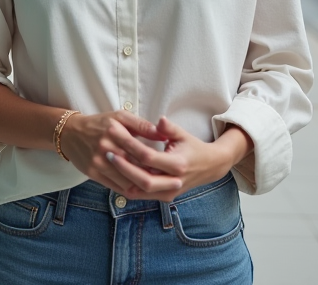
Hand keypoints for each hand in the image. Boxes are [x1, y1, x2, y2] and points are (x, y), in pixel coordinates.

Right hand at [56, 110, 181, 199]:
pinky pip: (115, 186)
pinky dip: (131, 190)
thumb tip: (162, 133)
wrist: (70, 133)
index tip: (175, 169)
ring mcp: (98, 162)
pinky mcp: (93, 173)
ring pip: (126, 181)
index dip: (158, 162)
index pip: (140, 150)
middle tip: (173, 185)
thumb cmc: (99, 123)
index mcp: (114, 132)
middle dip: (155, 178)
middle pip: (135, 169)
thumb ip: (142, 125)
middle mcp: (105, 148)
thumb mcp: (120, 117)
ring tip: (162, 190)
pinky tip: (142, 190)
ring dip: (144, 187)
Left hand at [104, 116, 251, 202]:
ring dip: (122, 180)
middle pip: (143, 180)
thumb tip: (159, 120)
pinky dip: (127, 187)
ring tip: (108, 166)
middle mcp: (174, 182)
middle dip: (124, 168)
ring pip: (140, 192)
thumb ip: (169, 128)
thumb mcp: (182, 134)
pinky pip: (142, 195)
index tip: (116, 139)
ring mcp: (169, 193)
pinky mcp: (165, 197)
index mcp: (178, 164)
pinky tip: (115, 176)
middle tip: (108, 155)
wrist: (209, 167)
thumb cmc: (192, 147)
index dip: (130, 147)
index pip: (149, 157)